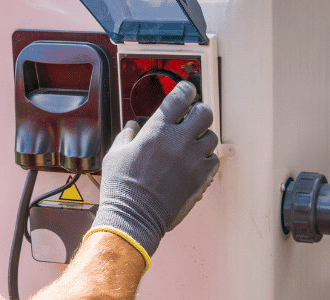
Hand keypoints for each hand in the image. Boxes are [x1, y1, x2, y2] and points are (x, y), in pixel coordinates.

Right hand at [86, 81, 219, 268]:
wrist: (134, 216)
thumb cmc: (122, 187)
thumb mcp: (116, 154)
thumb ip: (127, 135)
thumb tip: (133, 126)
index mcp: (157, 130)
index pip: (180, 96)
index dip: (186, 89)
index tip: (186, 90)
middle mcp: (179, 140)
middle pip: (204, 112)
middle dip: (199, 112)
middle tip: (192, 118)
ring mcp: (193, 159)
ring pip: (212, 136)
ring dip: (203, 137)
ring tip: (192, 144)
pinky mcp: (201, 177)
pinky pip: (214, 160)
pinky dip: (207, 158)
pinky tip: (195, 162)